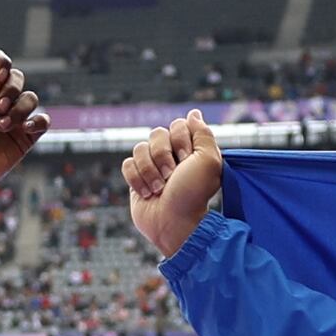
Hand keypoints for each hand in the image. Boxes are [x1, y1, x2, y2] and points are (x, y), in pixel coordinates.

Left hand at [0, 47, 48, 200]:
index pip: (1, 65)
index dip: (3, 64)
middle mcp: (1, 101)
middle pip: (18, 80)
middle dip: (11, 89)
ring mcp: (15, 118)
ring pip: (31, 99)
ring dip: (19, 109)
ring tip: (1, 125)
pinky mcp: (25, 137)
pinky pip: (42, 121)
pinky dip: (37, 121)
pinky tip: (24, 128)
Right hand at [124, 115, 228, 261]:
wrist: (172, 222)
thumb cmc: (193, 194)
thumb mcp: (209, 161)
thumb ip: (203, 133)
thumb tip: (193, 113)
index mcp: (191, 148)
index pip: (178, 125)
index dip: (180, 140)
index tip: (187, 160)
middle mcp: (172, 155)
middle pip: (156, 133)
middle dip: (162, 155)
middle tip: (172, 175)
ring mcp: (152, 166)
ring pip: (139, 148)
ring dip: (149, 170)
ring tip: (159, 189)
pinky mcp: (136, 179)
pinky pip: (127, 164)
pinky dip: (136, 179)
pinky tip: (147, 193)